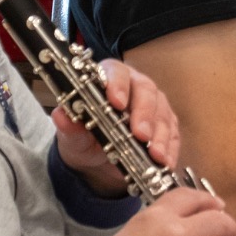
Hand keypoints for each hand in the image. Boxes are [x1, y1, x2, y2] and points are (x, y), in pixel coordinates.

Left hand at [54, 60, 179, 196]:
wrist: (96, 161)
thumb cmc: (84, 138)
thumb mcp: (72, 136)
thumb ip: (69, 125)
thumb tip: (61, 115)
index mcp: (109, 79)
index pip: (116, 72)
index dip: (117, 85)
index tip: (117, 103)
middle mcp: (135, 87)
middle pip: (146, 91)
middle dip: (144, 113)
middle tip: (140, 134)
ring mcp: (154, 105)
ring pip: (163, 113)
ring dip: (160, 135)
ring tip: (156, 156)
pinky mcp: (166, 125)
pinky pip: (173, 134)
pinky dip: (170, 149)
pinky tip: (166, 162)